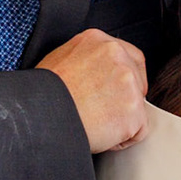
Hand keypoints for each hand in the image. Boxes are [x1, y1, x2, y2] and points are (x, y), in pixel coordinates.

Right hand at [38, 29, 148, 153]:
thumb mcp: (59, 59)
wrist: (41, 117)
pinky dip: (122, 139)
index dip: (124, 79)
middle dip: (126, 99)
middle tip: (103, 112)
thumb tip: (93, 70)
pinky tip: (100, 134)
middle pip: (139, 80)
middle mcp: (117, 56)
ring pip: (138, 106)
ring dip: (122, 119)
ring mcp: (128, 82)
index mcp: (98, 41)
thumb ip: (86, 59)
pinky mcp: (134, 110)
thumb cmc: (43, 95)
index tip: (116, 92)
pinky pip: (138, 131)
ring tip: (94, 123)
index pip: (130, 56)